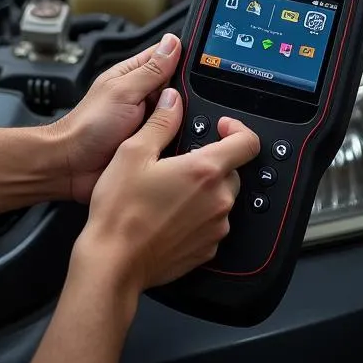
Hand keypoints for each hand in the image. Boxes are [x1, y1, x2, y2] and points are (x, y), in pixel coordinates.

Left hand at [50, 34, 182, 203]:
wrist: (73, 166)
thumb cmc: (88, 125)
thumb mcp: (123, 91)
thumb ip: (150, 70)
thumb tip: (172, 43)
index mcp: (134, 76)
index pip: (167, 58)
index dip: (185, 59)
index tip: (206, 65)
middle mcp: (143, 97)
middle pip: (178, 89)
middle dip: (187, 97)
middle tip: (186, 106)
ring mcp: (149, 122)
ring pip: (181, 116)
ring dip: (185, 122)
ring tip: (181, 127)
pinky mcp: (152, 145)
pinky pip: (176, 140)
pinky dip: (180, 143)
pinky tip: (183, 146)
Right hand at [73, 90, 259, 294]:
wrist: (114, 261)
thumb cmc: (121, 209)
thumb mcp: (133, 152)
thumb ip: (160, 122)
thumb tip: (173, 101)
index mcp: (204, 171)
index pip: (248, 143)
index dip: (238, 129)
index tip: (223, 127)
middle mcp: (218, 200)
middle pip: (233, 170)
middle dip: (212, 161)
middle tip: (180, 161)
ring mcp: (215, 228)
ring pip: (221, 197)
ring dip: (204, 189)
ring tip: (168, 190)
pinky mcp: (207, 250)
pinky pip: (212, 223)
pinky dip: (198, 214)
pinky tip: (168, 214)